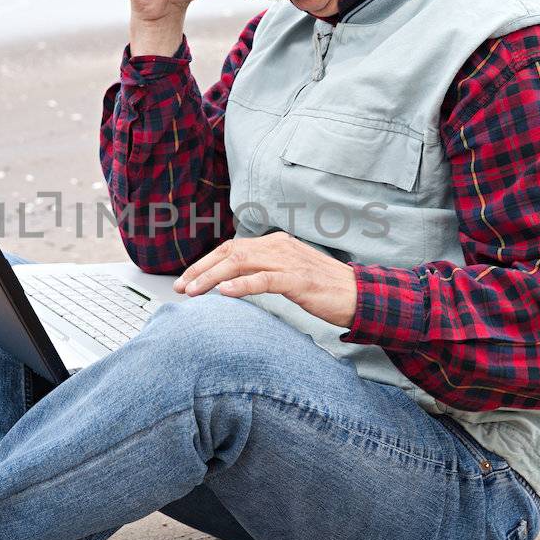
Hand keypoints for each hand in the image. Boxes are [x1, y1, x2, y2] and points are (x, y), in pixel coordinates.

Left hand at [172, 231, 357, 328]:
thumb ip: (264, 272)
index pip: (231, 248)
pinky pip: (263, 279)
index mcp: (275, 243)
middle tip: (180, 288)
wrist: (359, 296)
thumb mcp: (288, 275)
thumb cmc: (323, 289)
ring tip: (193, 292)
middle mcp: (278, 246)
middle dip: (200, 270)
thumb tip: (234, 282)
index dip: (205, 263)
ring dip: (212, 277)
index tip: (186, 281)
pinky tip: (223, 292)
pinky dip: (240, 284)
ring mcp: (289, 261)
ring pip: (240, 263)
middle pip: (230, 252)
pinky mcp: (298, 280)